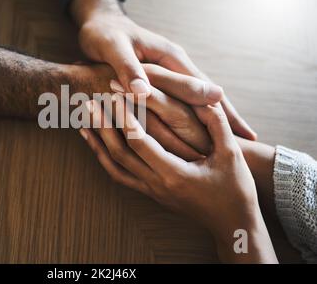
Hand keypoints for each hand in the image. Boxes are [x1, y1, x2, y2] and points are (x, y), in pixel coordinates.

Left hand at [70, 0, 256, 139]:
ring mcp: (171, 69)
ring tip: (234, 135)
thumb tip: (143, 92)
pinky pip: (183, 96)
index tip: (237, 128)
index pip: (198, 85)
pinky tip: (201, 124)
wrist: (99, 23)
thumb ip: (128, 68)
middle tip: (250, 137)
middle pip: (206, 90)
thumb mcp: (113, 48)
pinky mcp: (162, 76)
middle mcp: (175, 62)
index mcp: (169, 55)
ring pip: (198, 94)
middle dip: (228, 113)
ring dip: (216, 114)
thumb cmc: (103, 35)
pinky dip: (196, 110)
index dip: (217, 107)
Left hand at [79, 99, 276, 262]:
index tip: (115, 94)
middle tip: (89, 103)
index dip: (125, 116)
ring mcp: (151, 190)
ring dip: (98, 143)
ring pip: (115, 166)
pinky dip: (105, 159)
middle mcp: (156, 184)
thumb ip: (216, 124)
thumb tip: (205, 97)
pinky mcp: (150, 193)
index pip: (139, 141)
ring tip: (83, 123)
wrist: (232, 224)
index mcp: (174, 174)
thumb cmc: (234, 190)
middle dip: (103, 126)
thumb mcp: (230, 155)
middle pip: (120, 152)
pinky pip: (121, 176)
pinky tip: (98, 146)